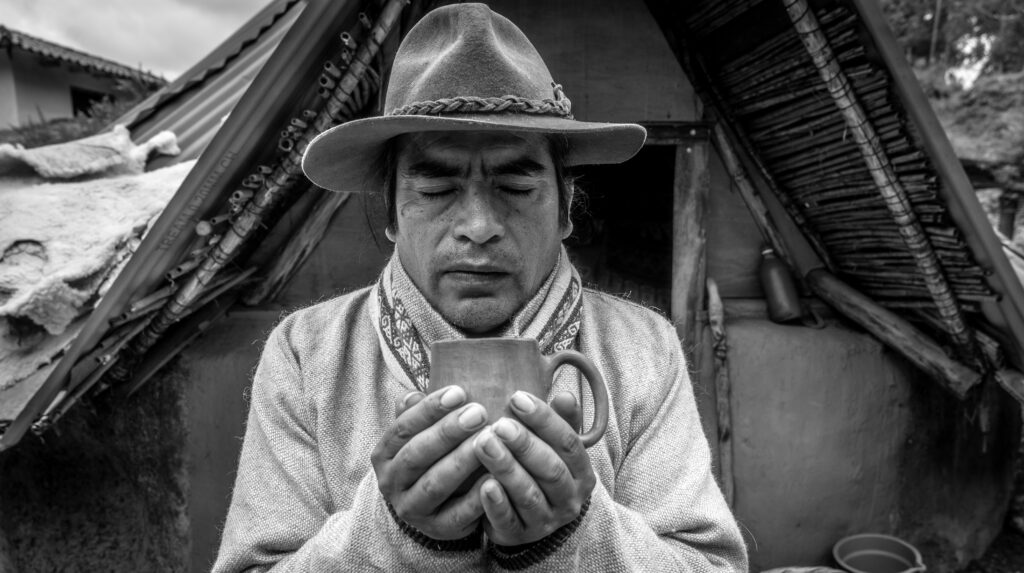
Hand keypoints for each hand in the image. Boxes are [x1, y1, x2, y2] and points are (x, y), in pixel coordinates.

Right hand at [371, 386, 489, 539]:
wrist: (431, 508)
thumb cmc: (431, 458)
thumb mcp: (419, 435)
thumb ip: (416, 414)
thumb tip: (413, 394)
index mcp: (384, 454)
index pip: (403, 427)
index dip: (429, 409)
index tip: (459, 392)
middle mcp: (391, 483)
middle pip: (417, 454)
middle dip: (448, 432)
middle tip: (479, 412)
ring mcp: (411, 509)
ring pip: (435, 484)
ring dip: (462, 461)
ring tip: (488, 440)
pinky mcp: (437, 530)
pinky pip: (458, 514)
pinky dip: (477, 497)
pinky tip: (496, 477)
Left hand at [472, 391, 595, 545]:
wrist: (532, 518)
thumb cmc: (541, 468)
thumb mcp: (555, 445)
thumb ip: (562, 421)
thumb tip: (565, 396)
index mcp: (582, 472)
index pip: (568, 442)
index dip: (544, 419)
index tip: (517, 397)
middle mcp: (569, 499)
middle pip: (551, 470)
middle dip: (524, 445)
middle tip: (499, 424)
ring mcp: (545, 521)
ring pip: (529, 494)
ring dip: (506, 468)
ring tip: (483, 444)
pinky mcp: (519, 536)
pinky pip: (508, 521)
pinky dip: (496, 504)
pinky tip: (483, 485)